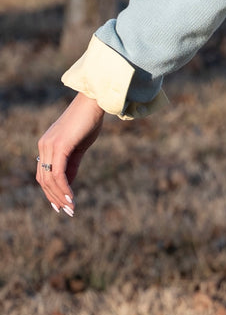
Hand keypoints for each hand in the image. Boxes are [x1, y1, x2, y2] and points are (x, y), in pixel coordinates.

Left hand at [36, 93, 104, 216]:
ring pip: (50, 179)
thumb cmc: (88, 122)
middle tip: (68, 211)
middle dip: (55, 198)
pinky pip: (59, 173)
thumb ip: (72, 164)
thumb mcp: (79, 147)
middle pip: (44, 179)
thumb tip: (68, 183)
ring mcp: (49, 146)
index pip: (44, 174)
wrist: (93, 103)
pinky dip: (64, 188)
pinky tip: (72, 197)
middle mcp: (44, 146)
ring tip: (72, 208)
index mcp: (46, 146)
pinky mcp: (59, 146)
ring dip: (60, 196)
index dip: (51, 192)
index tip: (62, 205)